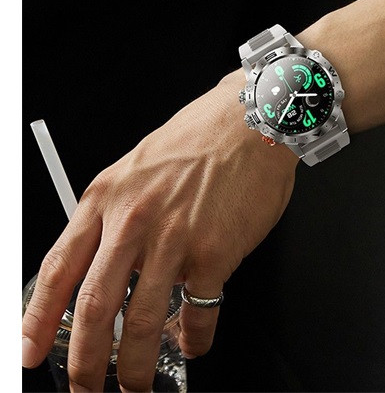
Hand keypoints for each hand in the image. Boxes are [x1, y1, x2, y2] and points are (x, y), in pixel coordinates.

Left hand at [22, 69, 298, 391]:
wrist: (250, 122)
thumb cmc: (200, 137)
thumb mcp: (138, 165)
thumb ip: (118, 213)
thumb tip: (111, 263)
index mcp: (107, 197)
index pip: (59, 269)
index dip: (37, 319)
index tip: (29, 351)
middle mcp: (134, 221)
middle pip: (93, 308)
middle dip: (84, 362)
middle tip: (86, 386)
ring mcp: (173, 240)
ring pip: (139, 323)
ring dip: (134, 367)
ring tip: (136, 384)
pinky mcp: (214, 254)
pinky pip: (198, 314)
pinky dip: (194, 340)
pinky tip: (194, 343)